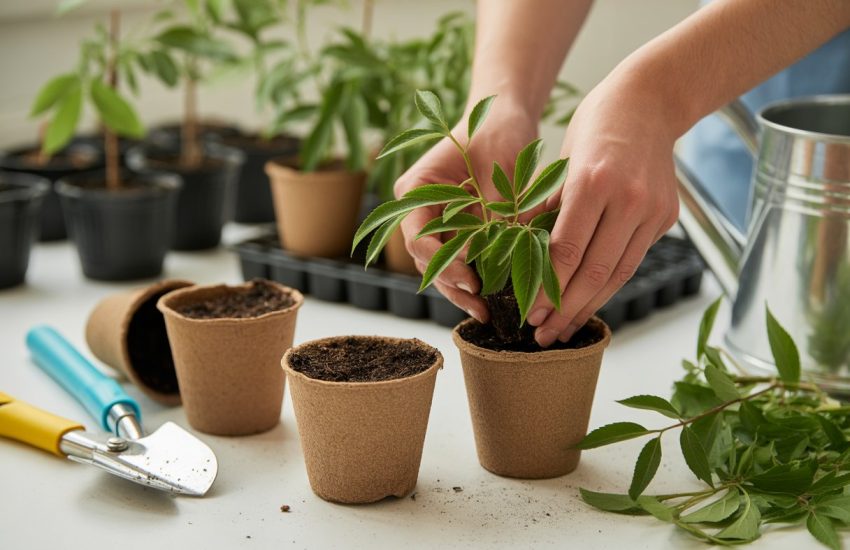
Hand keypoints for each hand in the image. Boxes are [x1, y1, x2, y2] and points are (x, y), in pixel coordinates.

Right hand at [394, 100, 537, 322]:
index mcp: (415, 189)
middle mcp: (420, 209)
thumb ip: (494, 211)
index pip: (418, 237)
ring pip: (442, 265)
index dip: (442, 263)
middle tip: (481, 307)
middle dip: (453, 285)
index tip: (472, 278)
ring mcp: (438, 221)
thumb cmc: (497, 129)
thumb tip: (499, 255)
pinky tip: (495, 297)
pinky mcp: (460, 229)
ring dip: (463, 289)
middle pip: (427, 259)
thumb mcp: (498, 167)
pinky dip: (477, 276)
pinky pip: (462, 259)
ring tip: (488, 312)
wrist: (506, 114)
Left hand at [527, 72, 679, 346]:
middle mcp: (627, 199)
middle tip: (543, 336)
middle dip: (565, 310)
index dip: (546, 288)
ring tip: (564, 329)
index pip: (565, 250)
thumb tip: (519, 256)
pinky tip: (590, 301)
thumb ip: (544, 210)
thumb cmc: (595, 125)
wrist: (650, 102)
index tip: (527, 312)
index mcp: (592, 181)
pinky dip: (610, 285)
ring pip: (618, 274)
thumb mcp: (559, 161)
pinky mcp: (666, 217)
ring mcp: (652, 210)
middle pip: (594, 272)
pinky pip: (633, 260)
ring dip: (589, 307)